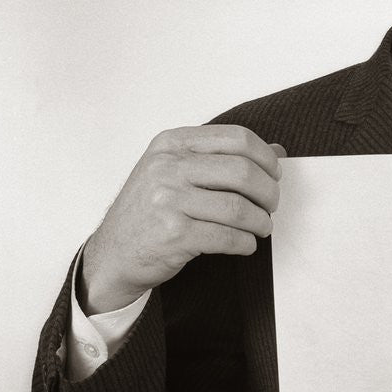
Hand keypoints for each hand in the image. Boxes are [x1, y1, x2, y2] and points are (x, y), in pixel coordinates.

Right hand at [80, 125, 286, 313]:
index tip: (274, 175)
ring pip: (239, 207)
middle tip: (271, 206)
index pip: (237, 138)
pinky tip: (246, 244)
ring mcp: (168, 200)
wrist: (113, 253)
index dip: (266, 158)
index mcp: (172, 143)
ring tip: (261, 227)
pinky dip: (245, 242)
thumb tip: (278, 151)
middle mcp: (167, 167)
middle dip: (269, 192)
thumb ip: (224, 158)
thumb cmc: (152, 210)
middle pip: (243, 172)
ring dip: (260, 221)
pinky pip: (227, 236)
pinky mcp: (173, 234)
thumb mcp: (178, 171)